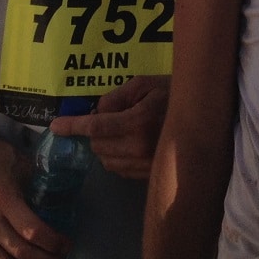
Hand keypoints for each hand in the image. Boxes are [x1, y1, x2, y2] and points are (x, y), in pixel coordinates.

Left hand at [50, 74, 169, 180]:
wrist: (204, 117)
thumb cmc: (174, 94)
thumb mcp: (145, 84)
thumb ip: (116, 96)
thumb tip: (97, 112)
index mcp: (137, 122)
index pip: (95, 127)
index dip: (72, 126)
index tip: (55, 126)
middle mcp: (138, 147)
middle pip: (97, 145)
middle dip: (94, 132)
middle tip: (109, 117)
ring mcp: (144, 164)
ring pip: (106, 160)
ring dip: (104, 146)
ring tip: (122, 130)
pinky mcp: (148, 174)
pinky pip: (119, 169)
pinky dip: (117, 156)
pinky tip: (131, 143)